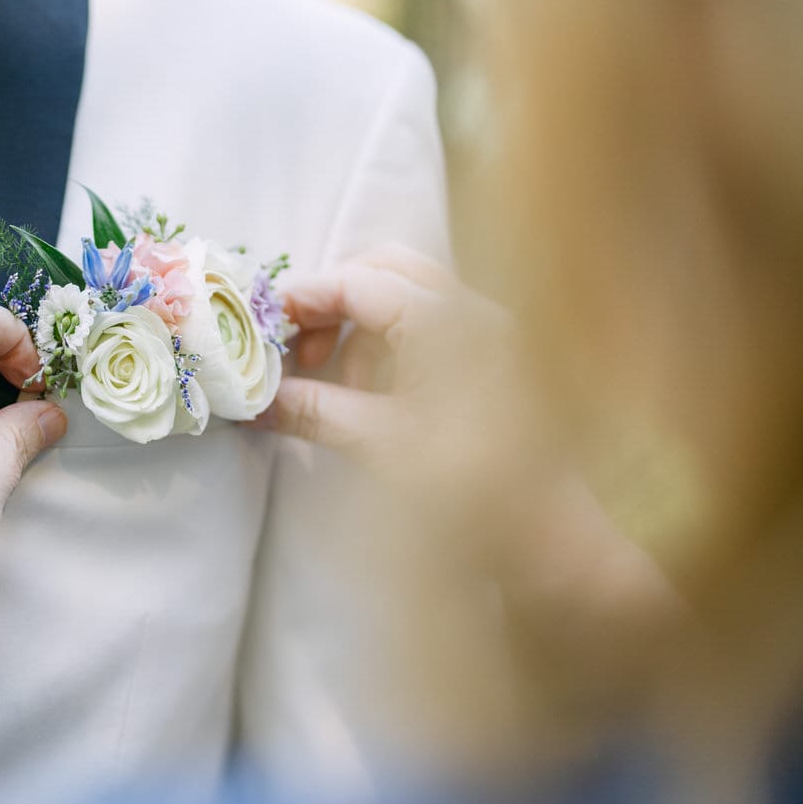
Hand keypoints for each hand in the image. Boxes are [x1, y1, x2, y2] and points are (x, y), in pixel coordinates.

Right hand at [252, 245, 558, 565]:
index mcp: (448, 322)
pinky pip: (431, 323)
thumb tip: (255, 400)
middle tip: (296, 348)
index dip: (302, 300)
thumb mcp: (378, 446)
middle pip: (385, 268)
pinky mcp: (495, 357)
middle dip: (331, 300)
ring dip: (359, 323)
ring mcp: (491, 330)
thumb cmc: (469, 491)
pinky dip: (390, 341)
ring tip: (334, 380)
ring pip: (408, 293)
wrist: (546, 535)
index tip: (262, 330)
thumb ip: (313, 411)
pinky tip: (372, 393)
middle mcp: (475, 310)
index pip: (357, 281)